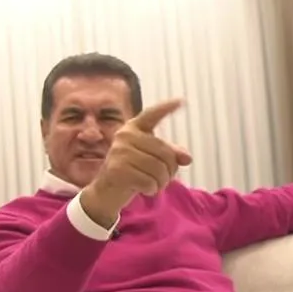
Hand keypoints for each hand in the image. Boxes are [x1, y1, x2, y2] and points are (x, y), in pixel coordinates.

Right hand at [81, 99, 192, 226]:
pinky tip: (143, 189)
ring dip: (161, 183)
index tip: (180, 100)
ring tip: (152, 184)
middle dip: (169, 171)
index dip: (166, 108)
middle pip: (166, 153)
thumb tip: (187, 158)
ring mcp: (119, 151)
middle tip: (161, 178)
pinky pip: (149, 182)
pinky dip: (151, 189)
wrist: (106, 191)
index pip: (151, 115)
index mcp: (133, 128)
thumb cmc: (132, 171)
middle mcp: (125, 136)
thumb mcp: (151, 159)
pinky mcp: (117, 169)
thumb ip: (170, 155)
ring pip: (159, 169)